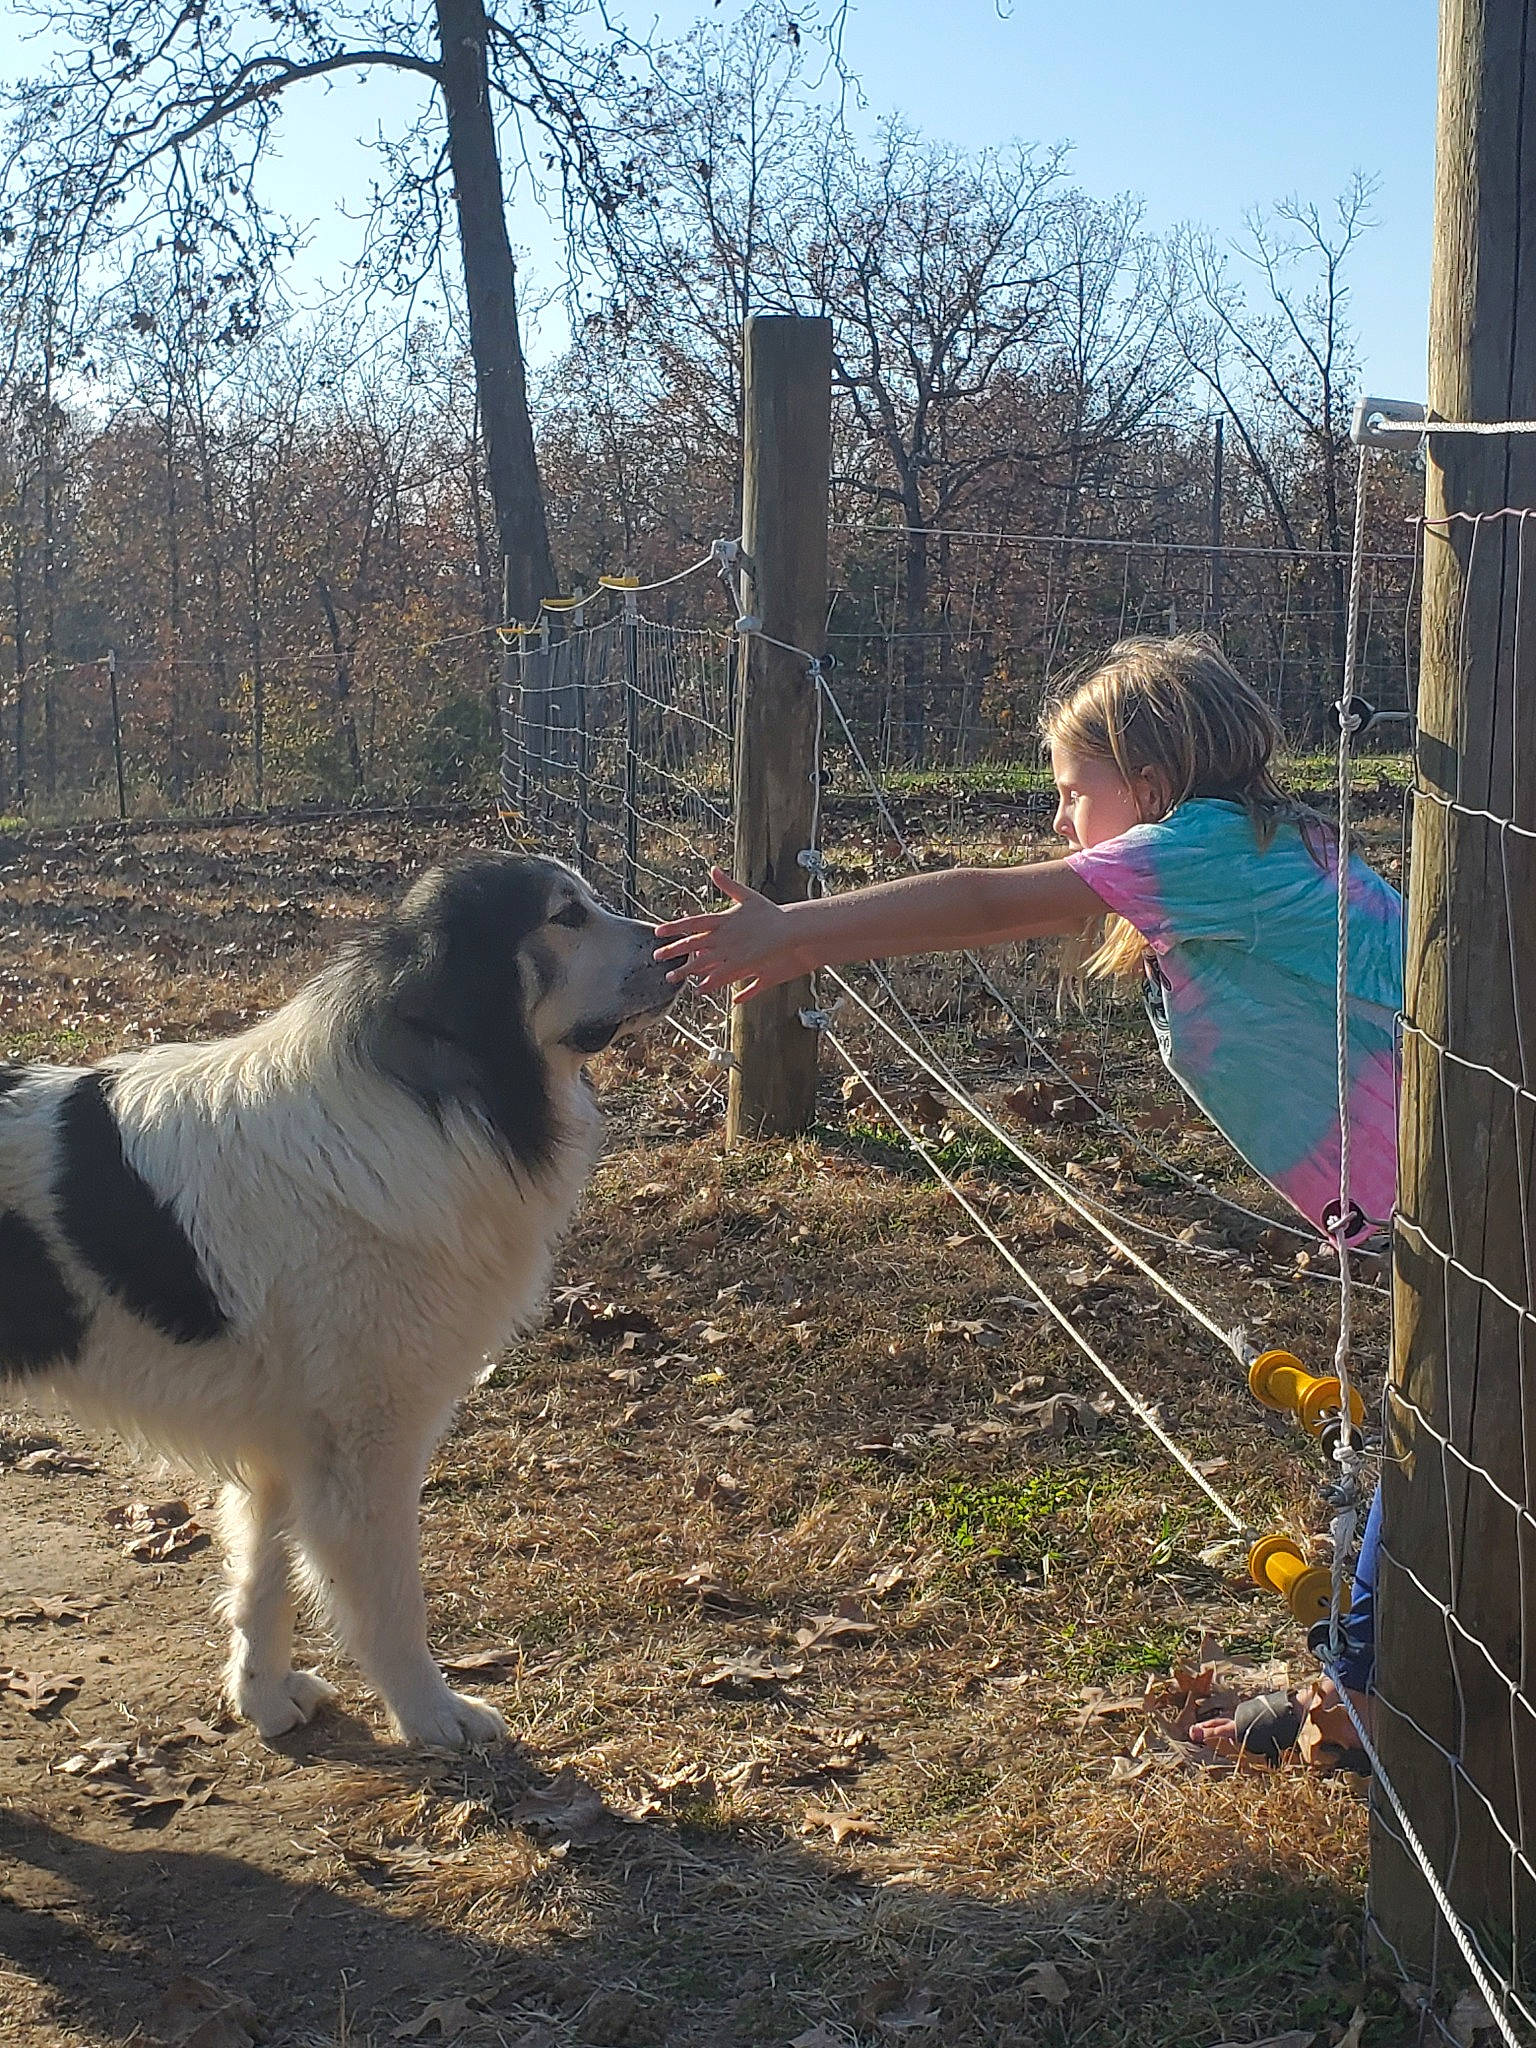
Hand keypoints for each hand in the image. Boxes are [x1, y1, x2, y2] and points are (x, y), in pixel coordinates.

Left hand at [653, 867, 803, 1001]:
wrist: (788, 927)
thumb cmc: (769, 912)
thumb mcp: (747, 896)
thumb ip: (727, 884)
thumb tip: (714, 869)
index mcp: (722, 918)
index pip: (692, 923)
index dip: (674, 928)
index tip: (658, 932)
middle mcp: (723, 935)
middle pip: (693, 944)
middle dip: (673, 951)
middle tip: (657, 957)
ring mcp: (731, 951)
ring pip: (703, 963)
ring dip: (686, 971)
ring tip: (671, 978)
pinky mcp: (742, 964)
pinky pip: (721, 976)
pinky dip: (709, 982)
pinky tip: (698, 989)